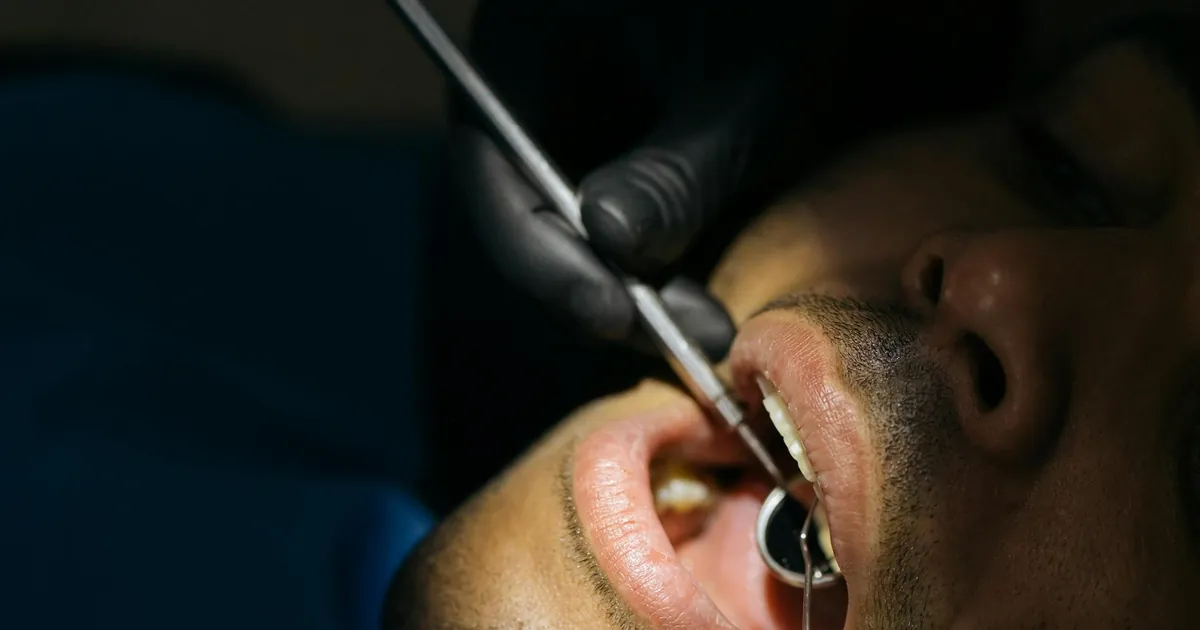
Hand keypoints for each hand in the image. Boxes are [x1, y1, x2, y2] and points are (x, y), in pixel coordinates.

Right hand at [448, 0, 805, 360]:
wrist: (786, 18)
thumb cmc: (764, 15)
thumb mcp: (730, 87)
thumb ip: (670, 168)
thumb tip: (610, 243)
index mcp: (517, 56)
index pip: (490, 168)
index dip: (541, 254)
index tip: (612, 313)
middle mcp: (523, 102)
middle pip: (524, 216)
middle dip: (597, 288)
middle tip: (680, 342)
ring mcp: (562, 135)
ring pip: (567, 235)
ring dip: (629, 291)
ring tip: (704, 332)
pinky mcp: (608, 164)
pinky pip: (606, 231)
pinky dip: (647, 272)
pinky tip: (697, 304)